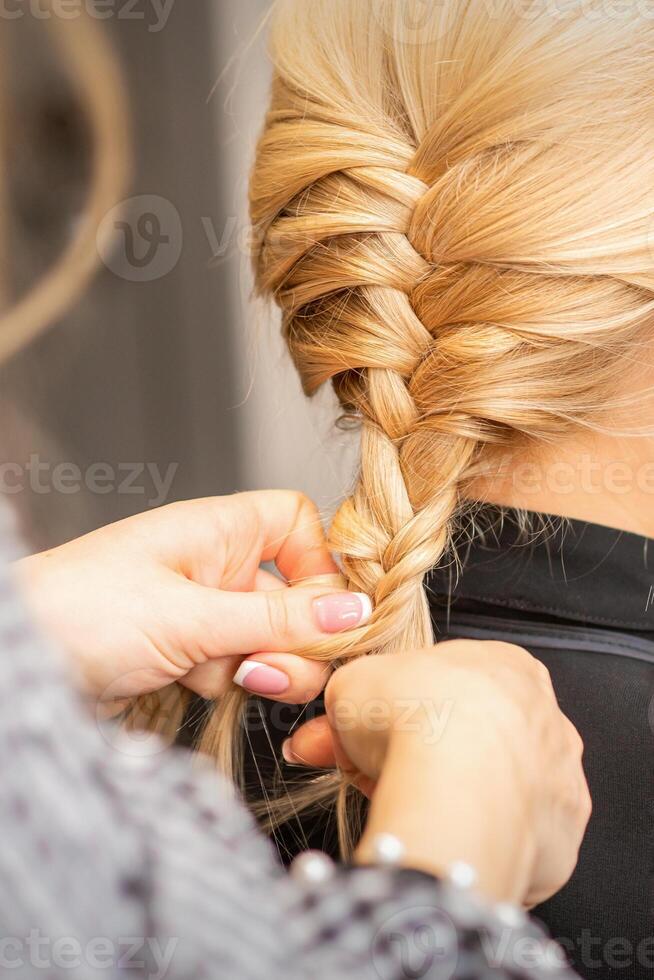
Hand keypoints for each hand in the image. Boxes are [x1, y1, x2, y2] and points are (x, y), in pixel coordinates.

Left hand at [14, 491, 370, 703]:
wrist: (16, 665)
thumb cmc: (79, 611)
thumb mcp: (190, 616)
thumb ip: (278, 619)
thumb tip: (354, 612)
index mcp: (217, 529)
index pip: (297, 524)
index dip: (320, 562)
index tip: (327, 610)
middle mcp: (213, 565)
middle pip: (294, 593)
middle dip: (296, 636)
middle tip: (273, 668)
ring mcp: (200, 611)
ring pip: (271, 638)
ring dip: (266, 665)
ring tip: (236, 679)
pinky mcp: (185, 653)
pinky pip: (238, 666)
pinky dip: (229, 682)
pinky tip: (194, 686)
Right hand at [285, 641, 590, 906]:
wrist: (457, 791)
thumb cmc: (418, 722)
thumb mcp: (354, 683)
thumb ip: (350, 695)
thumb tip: (334, 718)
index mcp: (503, 663)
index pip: (447, 684)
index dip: (398, 711)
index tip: (368, 734)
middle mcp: (543, 714)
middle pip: (471, 734)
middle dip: (418, 755)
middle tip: (370, 773)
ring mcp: (558, 775)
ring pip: (495, 785)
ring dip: (451, 794)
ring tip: (405, 807)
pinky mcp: (561, 833)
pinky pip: (514, 834)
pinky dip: (479, 836)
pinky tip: (447, 835)